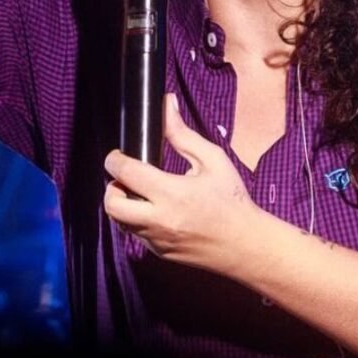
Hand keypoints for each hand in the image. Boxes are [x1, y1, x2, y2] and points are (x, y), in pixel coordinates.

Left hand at [103, 94, 262, 273]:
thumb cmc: (232, 200)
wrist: (246, 245)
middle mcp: (159, 220)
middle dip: (112, 186)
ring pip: (120, 221)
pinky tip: (157, 210)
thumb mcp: (212, 160)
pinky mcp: (159, 253)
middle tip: (127, 178)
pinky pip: (136, 234)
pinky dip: (137, 220)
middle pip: (111, 204)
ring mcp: (157, 240)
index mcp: (172, 193)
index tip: (118, 155)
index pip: (126, 173)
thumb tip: (167, 104)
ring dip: (123, 204)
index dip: (114, 160)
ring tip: (142, 193)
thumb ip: (182, 134)